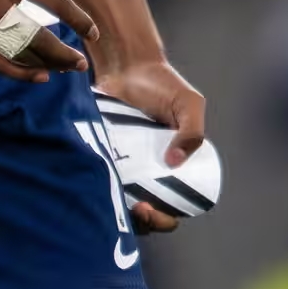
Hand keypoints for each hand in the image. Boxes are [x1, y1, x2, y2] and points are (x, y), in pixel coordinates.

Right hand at [0, 0, 96, 79]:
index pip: (53, 3)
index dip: (78, 20)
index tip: (93, 34)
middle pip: (35, 37)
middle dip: (62, 53)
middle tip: (80, 64)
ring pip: (15, 53)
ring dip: (44, 64)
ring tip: (64, 69)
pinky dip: (17, 72)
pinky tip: (39, 76)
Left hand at [96, 46, 209, 232]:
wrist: (125, 66)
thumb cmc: (161, 84)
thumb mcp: (188, 104)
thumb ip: (192, 131)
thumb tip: (175, 161)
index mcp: (176, 166)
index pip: (176, 207)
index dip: (167, 217)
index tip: (153, 209)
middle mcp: (150, 173)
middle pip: (148, 214)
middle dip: (144, 222)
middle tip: (137, 210)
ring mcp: (125, 168)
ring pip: (122, 205)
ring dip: (120, 213)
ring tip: (115, 203)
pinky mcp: (102, 159)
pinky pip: (100, 183)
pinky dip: (98, 191)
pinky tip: (96, 188)